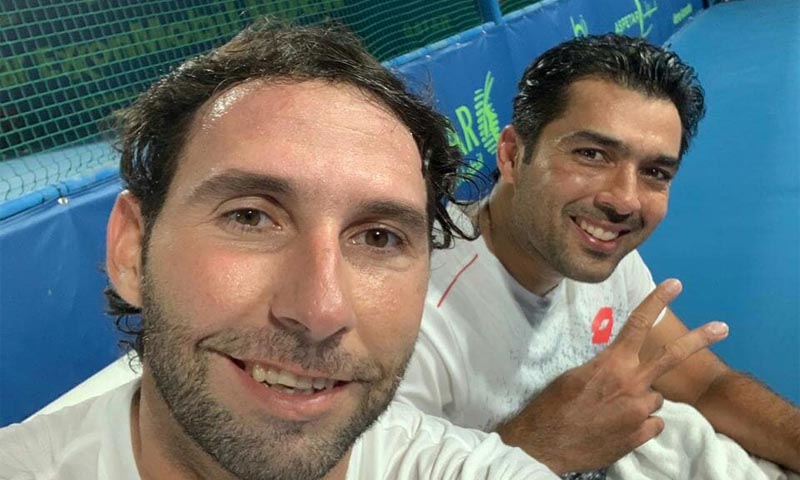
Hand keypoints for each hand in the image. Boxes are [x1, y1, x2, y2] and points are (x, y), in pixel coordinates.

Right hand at [496, 279, 728, 473]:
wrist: (545, 443)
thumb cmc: (553, 406)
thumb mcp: (575, 375)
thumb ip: (606, 368)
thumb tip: (622, 369)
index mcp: (612, 363)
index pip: (638, 324)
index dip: (657, 301)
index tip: (675, 284)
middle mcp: (632, 384)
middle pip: (672, 356)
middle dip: (699, 339)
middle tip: (723, 327)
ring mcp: (639, 411)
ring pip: (655, 398)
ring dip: (641, 401)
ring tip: (613, 410)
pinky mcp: (640, 435)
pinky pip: (651, 423)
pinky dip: (639, 424)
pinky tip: (617, 427)